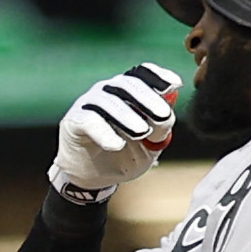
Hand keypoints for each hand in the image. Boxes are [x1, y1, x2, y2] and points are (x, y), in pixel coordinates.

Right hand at [50, 62, 180, 201]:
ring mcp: (90, 104)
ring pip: (109, 102)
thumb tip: (168, 112)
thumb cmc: (124, 155)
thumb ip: (161, 129)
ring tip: (141, 132)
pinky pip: (90, 122)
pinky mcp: (74, 121)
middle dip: (148, 99)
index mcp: (129, 92)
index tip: (176, 83)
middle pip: (128, 85)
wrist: (94, 176)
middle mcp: (109, 91)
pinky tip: (116, 145)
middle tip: (163, 115)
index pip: (144, 75)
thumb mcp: (150, 145)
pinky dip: (104, 133)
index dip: (159, 76)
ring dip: (127, 116)